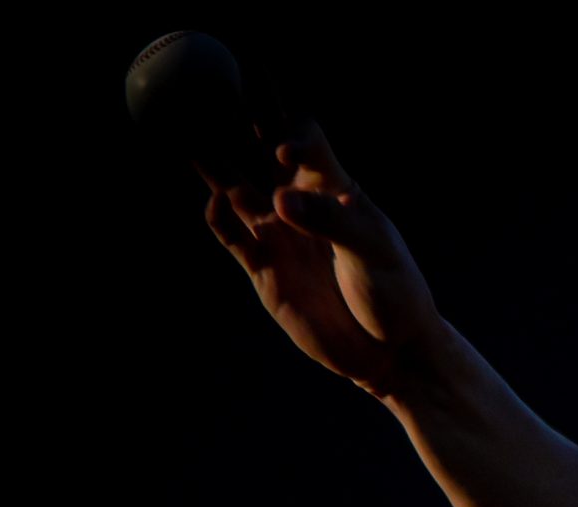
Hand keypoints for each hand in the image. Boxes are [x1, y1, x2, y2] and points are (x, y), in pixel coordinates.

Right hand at [198, 119, 443, 397]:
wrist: (389, 352)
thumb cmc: (394, 293)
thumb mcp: (372, 252)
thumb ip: (329, 222)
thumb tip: (279, 199)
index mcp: (335, 189)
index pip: (306, 139)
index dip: (291, 131)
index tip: (283, 150)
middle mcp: (301, 203)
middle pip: (258, 150)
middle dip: (235, 118)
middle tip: (205, 82)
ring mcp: (280, 233)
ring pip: (235, 186)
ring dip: (212, 162)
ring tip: (184, 131)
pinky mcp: (264, 268)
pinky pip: (230, 235)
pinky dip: (219, 216)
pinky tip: (216, 201)